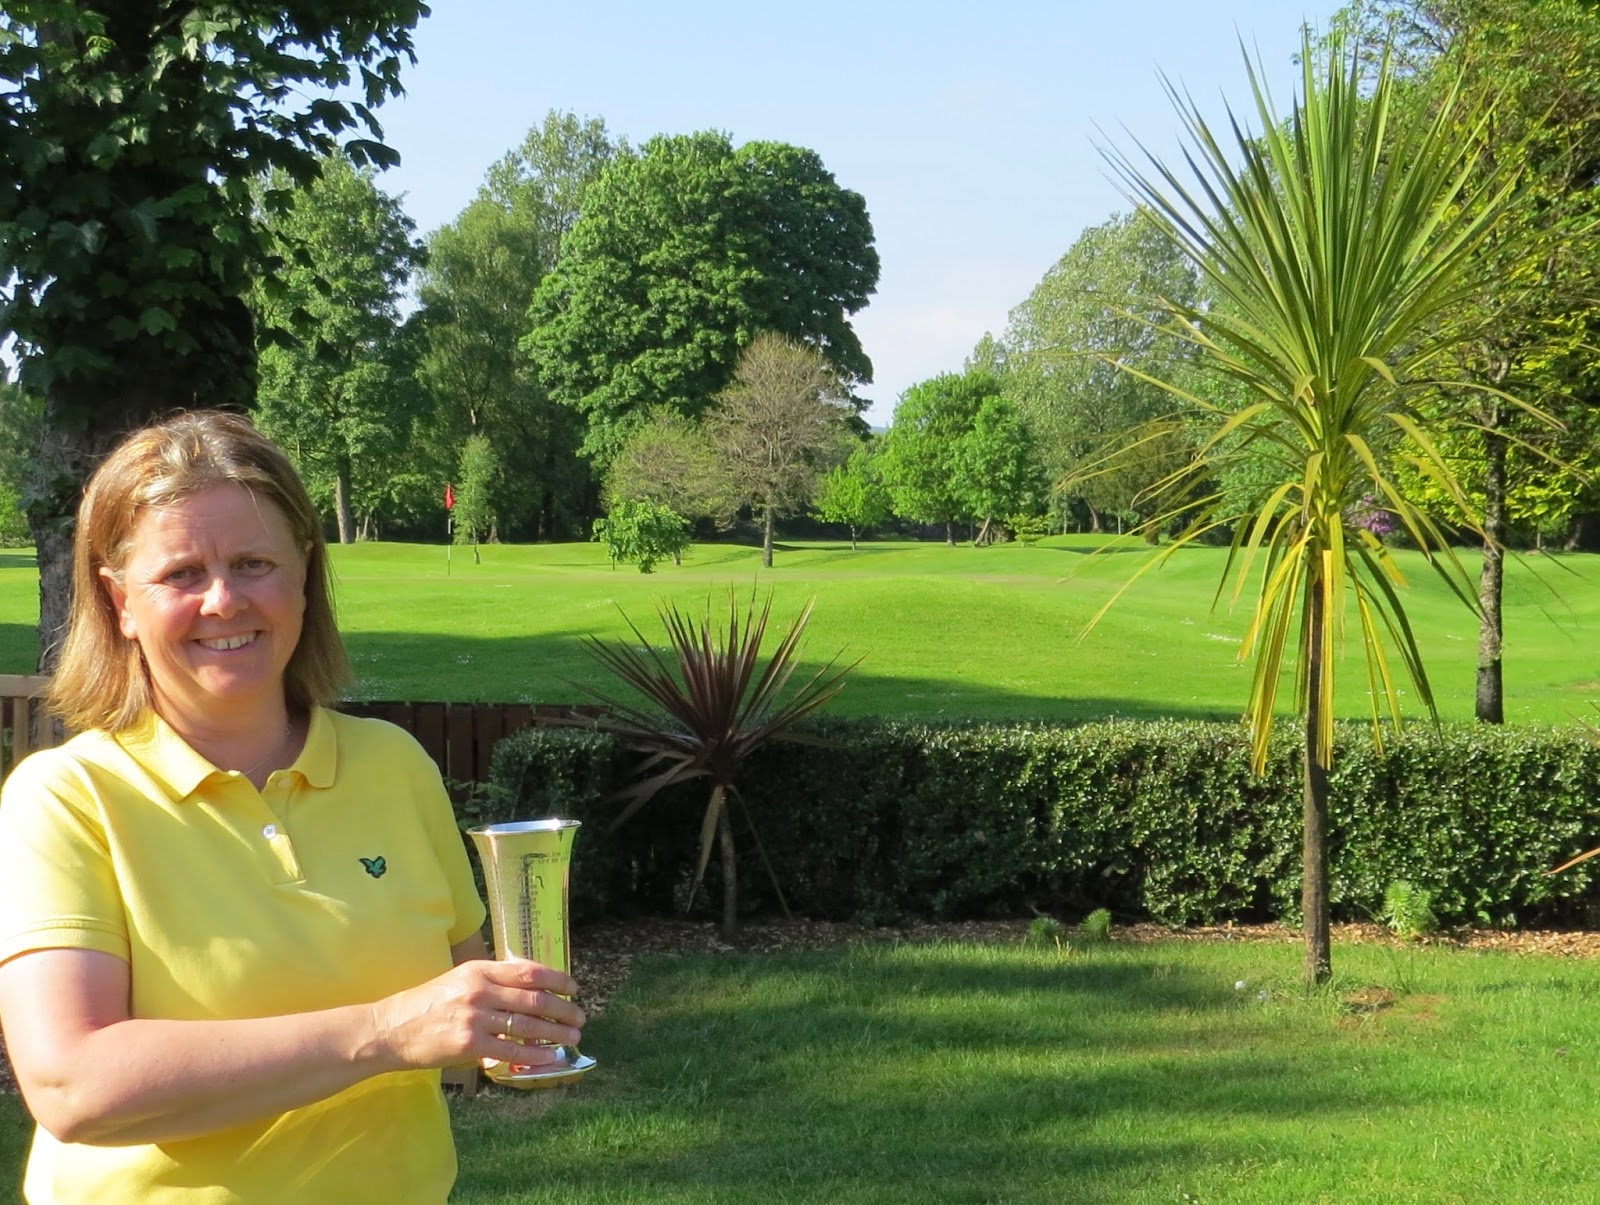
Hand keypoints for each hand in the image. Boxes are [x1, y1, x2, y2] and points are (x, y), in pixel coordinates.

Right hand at [369, 958, 584, 1073]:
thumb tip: (529, 984)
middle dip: (562, 1009)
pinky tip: (551, 1056)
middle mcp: (479, 991)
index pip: (528, 972)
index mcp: (478, 970)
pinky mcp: (468, 1044)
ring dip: (555, 1032)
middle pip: (533, 999)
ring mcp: (474, 1018)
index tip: (574, 988)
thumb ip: (491, 980)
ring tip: (573, 1037)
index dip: (556, 979)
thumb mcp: (459, 979)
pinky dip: (535, 1054)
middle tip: (580, 1016)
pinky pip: (510, 1050)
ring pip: (526, 1026)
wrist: (390, 1028)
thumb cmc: (426, 1004)